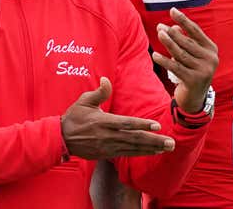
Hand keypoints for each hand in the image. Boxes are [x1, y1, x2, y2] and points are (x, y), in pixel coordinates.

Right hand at [61, 77, 175, 159]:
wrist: (61, 138)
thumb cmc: (74, 117)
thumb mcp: (84, 101)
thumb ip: (98, 92)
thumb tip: (106, 80)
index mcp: (104, 121)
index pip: (127, 124)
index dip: (142, 125)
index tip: (157, 125)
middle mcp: (108, 135)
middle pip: (135, 139)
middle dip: (154, 141)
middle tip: (171, 142)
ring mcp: (108, 146)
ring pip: (134, 148)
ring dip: (151, 148)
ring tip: (167, 148)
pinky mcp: (107, 154)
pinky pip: (127, 153)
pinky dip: (141, 153)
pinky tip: (153, 151)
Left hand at [153, 7, 217, 112]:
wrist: (196, 98)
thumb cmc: (191, 70)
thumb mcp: (191, 55)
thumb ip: (185, 41)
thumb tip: (174, 27)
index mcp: (211, 49)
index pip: (196, 31)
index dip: (184, 20)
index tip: (172, 10)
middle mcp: (210, 59)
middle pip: (187, 42)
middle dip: (172, 33)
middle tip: (160, 26)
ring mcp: (203, 71)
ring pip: (181, 54)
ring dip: (168, 43)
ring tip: (158, 34)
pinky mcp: (194, 81)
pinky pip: (175, 68)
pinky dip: (164, 61)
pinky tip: (155, 55)